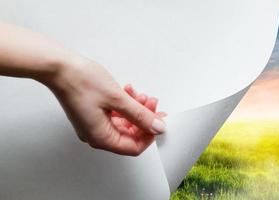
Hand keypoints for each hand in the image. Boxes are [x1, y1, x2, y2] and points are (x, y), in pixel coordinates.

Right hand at [44, 57, 165, 155]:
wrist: (59, 68)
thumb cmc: (81, 82)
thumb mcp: (118, 99)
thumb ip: (140, 115)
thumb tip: (157, 127)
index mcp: (101, 137)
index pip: (133, 147)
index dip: (149, 134)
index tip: (158, 120)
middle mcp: (96, 135)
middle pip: (129, 134)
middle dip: (143, 118)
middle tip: (152, 103)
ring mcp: (93, 124)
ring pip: (123, 123)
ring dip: (135, 109)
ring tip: (140, 94)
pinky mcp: (93, 114)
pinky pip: (114, 115)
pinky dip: (124, 105)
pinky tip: (128, 92)